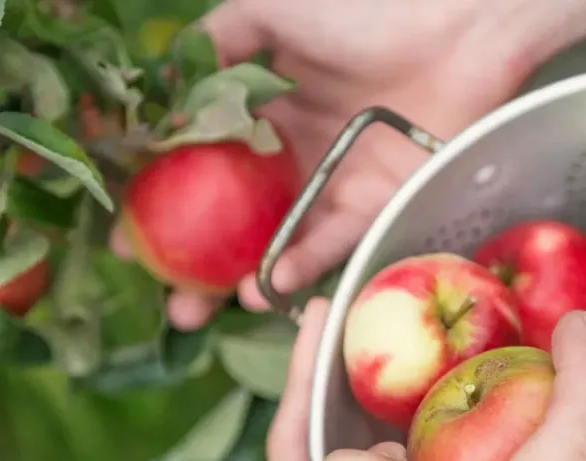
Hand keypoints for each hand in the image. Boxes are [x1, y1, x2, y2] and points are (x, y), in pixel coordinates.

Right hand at [111, 0, 585, 330]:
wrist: (457, 26)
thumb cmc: (366, 8)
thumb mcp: (272, 12)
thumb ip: (216, 44)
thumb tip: (158, 91)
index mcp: (264, 111)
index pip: (203, 167)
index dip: (164, 203)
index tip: (128, 240)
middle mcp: (295, 154)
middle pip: (238, 219)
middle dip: (202, 265)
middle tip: (171, 300)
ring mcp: (335, 182)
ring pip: (281, 240)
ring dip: (245, 276)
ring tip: (211, 306)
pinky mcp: (378, 201)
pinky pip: (334, 239)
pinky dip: (302, 261)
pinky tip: (269, 281)